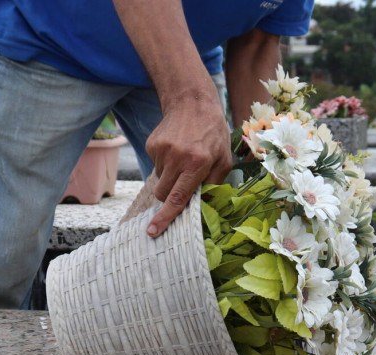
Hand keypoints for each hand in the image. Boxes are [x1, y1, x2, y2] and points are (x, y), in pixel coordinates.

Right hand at [145, 95, 232, 237]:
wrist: (192, 102)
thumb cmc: (213, 134)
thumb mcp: (224, 159)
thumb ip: (215, 184)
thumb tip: (203, 206)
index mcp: (197, 163)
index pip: (178, 197)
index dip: (166, 216)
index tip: (153, 231)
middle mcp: (177, 157)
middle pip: (162, 193)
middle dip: (169, 197)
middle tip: (182, 184)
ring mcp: (162, 150)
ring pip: (159, 180)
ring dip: (170, 177)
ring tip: (183, 159)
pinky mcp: (152, 144)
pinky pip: (155, 166)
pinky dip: (165, 164)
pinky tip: (176, 150)